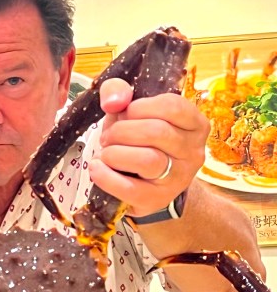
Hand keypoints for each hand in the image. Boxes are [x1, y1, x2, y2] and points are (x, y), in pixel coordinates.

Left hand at [90, 77, 207, 216]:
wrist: (144, 184)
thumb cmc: (139, 141)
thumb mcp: (131, 113)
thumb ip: (119, 93)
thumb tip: (114, 100)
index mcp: (194, 124)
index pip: (173, 106)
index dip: (140, 107)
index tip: (125, 112)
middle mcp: (193, 151)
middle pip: (156, 132)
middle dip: (122, 131)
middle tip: (108, 137)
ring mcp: (178, 178)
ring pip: (147, 160)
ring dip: (115, 153)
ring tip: (105, 153)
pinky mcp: (157, 199)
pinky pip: (130, 188)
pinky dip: (106, 177)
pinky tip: (97, 168)